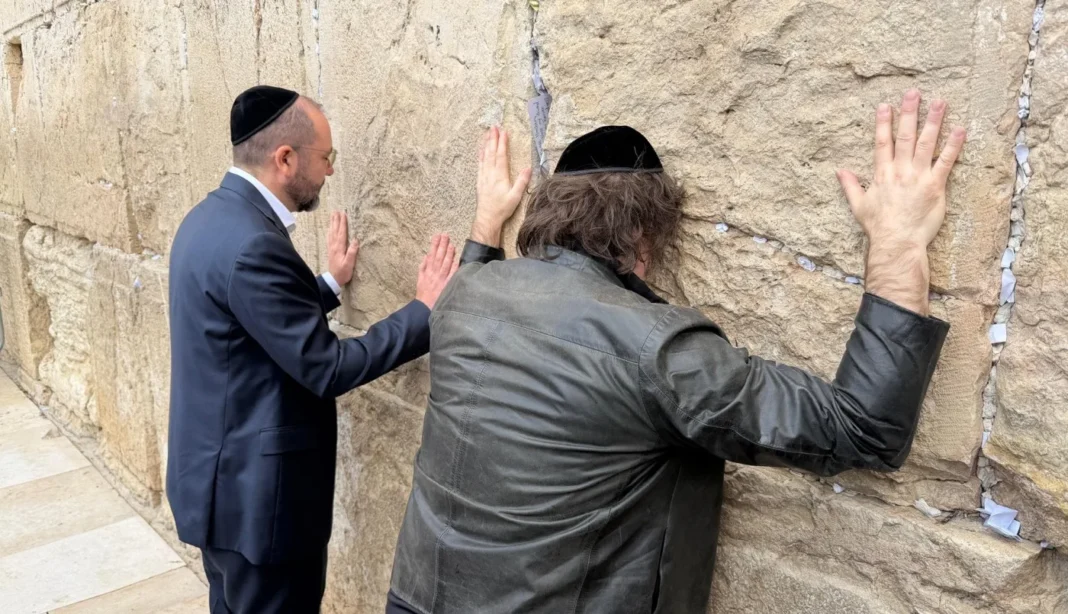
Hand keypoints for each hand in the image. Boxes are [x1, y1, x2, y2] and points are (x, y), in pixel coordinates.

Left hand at [327, 211, 359, 285]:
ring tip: (332, 216)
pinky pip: (329, 237)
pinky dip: (329, 231)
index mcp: (339, 247)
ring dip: (332, 223)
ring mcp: (331, 248)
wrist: (333, 280)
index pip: (341, 232)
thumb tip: (355, 240)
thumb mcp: (349, 264)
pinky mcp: (330, 250)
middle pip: (335, 230)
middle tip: (336, 210)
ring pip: (331, 232)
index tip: (344, 213)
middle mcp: (334, 245)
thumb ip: (352, 252)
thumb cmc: (343, 273)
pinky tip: (330, 228)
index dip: (343, 223)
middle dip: (336, 220)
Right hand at [415, 234, 458, 308]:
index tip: (437, 236)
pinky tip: (456, 259)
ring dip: (448, 253)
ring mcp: (441, 279)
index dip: (434, 245)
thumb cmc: (423, 294)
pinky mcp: (447, 285)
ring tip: (451, 244)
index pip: (431, 254)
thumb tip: (426, 256)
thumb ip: (422, 267)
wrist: (424, 308)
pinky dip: (453, 267)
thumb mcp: (419, 279)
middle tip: (445, 235)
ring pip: (445, 263)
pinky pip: (451, 275)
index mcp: (427, 271)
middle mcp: (434, 274)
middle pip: (439, 257)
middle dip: (442, 245)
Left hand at [472, 126, 531, 246]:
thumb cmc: (502, 209)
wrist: (487, 218)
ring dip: (486, 144)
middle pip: (492, 152)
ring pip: (485, 156)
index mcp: (500, 176)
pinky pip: (480, 163)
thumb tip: (528, 168)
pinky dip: (480, 154)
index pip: (501, 156)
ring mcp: (484, 176)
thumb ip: (522, 182)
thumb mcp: (516, 197)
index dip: (503, 143)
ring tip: (487, 133)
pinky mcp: (480, 180)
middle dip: (493, 139)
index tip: (504, 132)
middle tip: (494, 127)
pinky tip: (481, 149)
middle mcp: (490, 173)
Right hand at [836, 90, 965, 314]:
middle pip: (905, 137)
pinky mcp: (936, 186)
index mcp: (881, 174)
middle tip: (914, 93)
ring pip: (926, 143)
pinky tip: (960, 129)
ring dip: (933, 121)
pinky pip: (946, 162)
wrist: (896, 242)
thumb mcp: (858, 205)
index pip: (882, 143)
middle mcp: (900, 171)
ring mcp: (919, 177)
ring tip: (940, 102)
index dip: (883, 123)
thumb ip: (850, 185)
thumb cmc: (878, 227)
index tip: (885, 105)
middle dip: (909, 113)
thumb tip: (839, 171)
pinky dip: (953, 145)